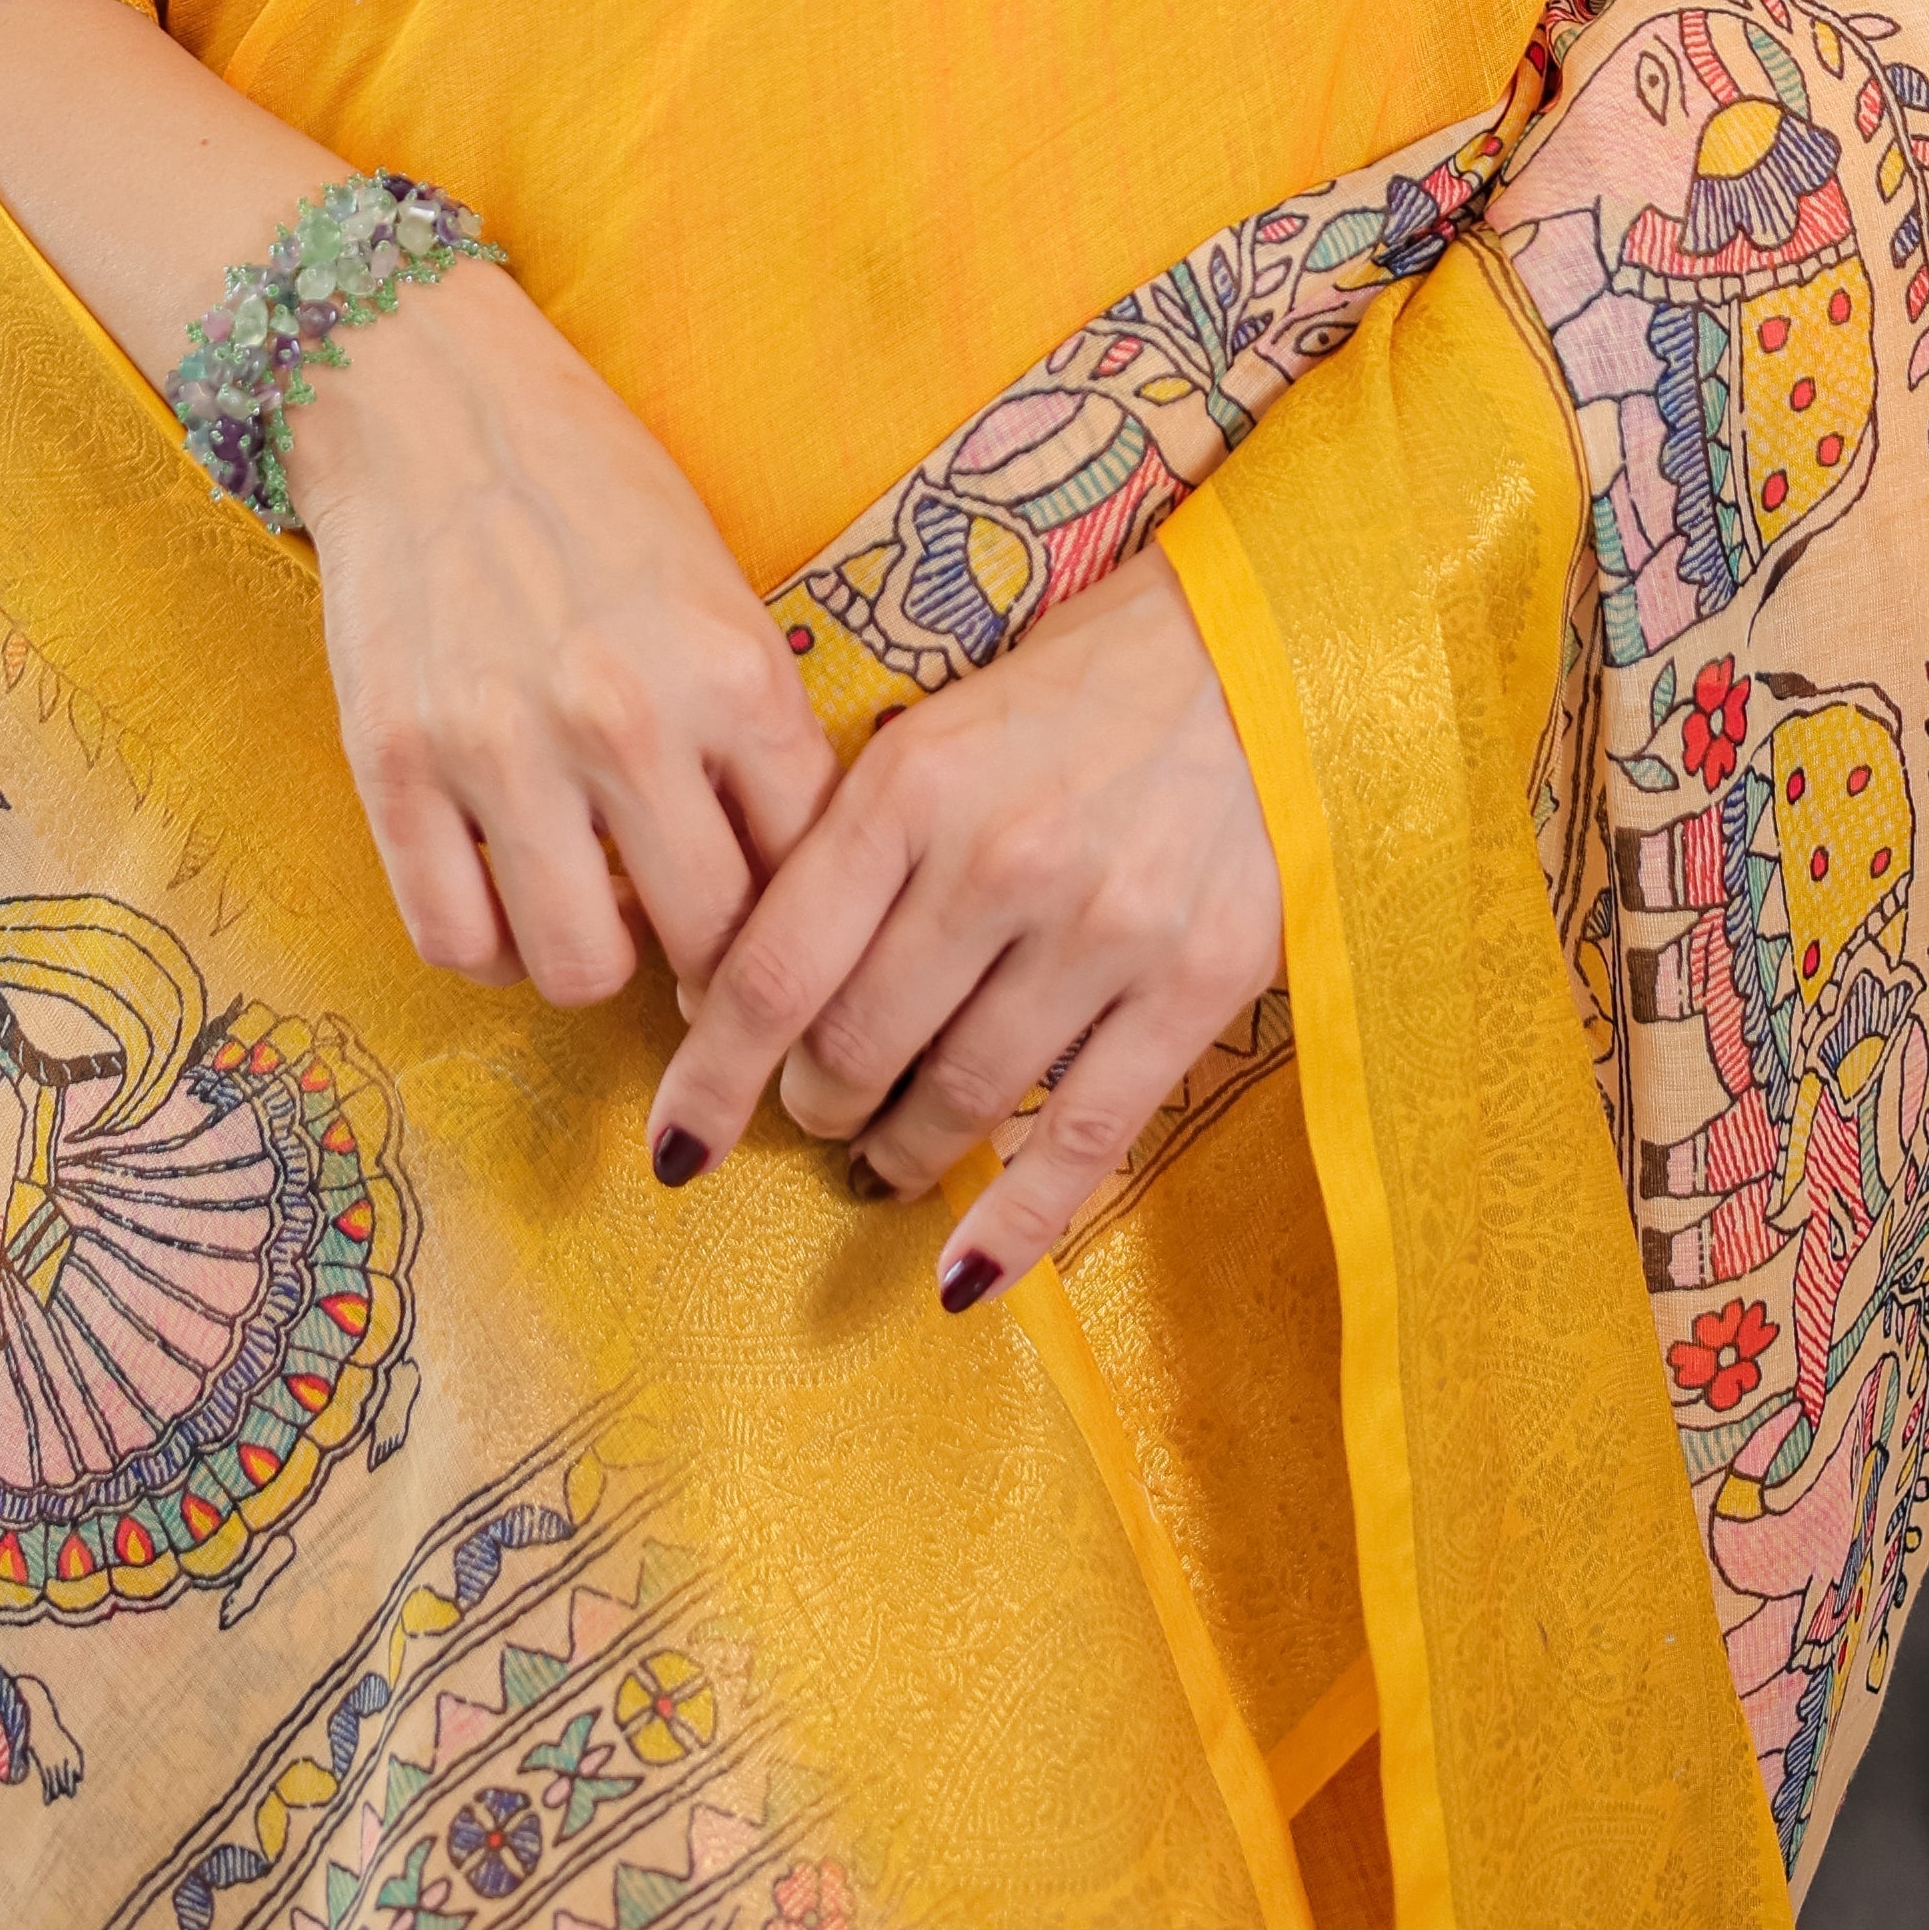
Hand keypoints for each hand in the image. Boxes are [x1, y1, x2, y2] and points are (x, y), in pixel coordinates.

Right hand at [290, 259, 838, 1005]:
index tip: (778, 926)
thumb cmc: (591, 487)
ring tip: (590, 905)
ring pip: (578, 967)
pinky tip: (504, 897)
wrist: (428, 399)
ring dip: (594, 957)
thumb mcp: (715, 587)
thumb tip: (782, 887)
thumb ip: (751, 729)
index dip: (799, 916)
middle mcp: (623, 715)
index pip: (807, 864)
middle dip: (703, 951)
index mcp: (730, 666)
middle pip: (702, 937)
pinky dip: (488, 946)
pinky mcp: (393, 764)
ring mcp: (501, 746)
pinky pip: (454, 938)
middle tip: (681, 926)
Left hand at [642, 550, 1281, 1304]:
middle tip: (817, 1110)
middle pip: (855, 1051)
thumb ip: (844, 853)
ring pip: (957, 1102)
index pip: (774, 970)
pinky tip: (963, 1273)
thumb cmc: (1068, 695)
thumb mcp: (931, 736)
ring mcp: (1101, 930)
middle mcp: (999, 861)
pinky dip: (1015, 1223)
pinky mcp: (1192, 984)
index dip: (710, 1077)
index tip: (675, 1141)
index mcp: (912, 786)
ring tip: (888, 1154)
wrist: (1252, 655)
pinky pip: (1084, 1137)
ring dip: (900, 1153)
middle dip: (814, 1106)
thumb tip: (739, 996)